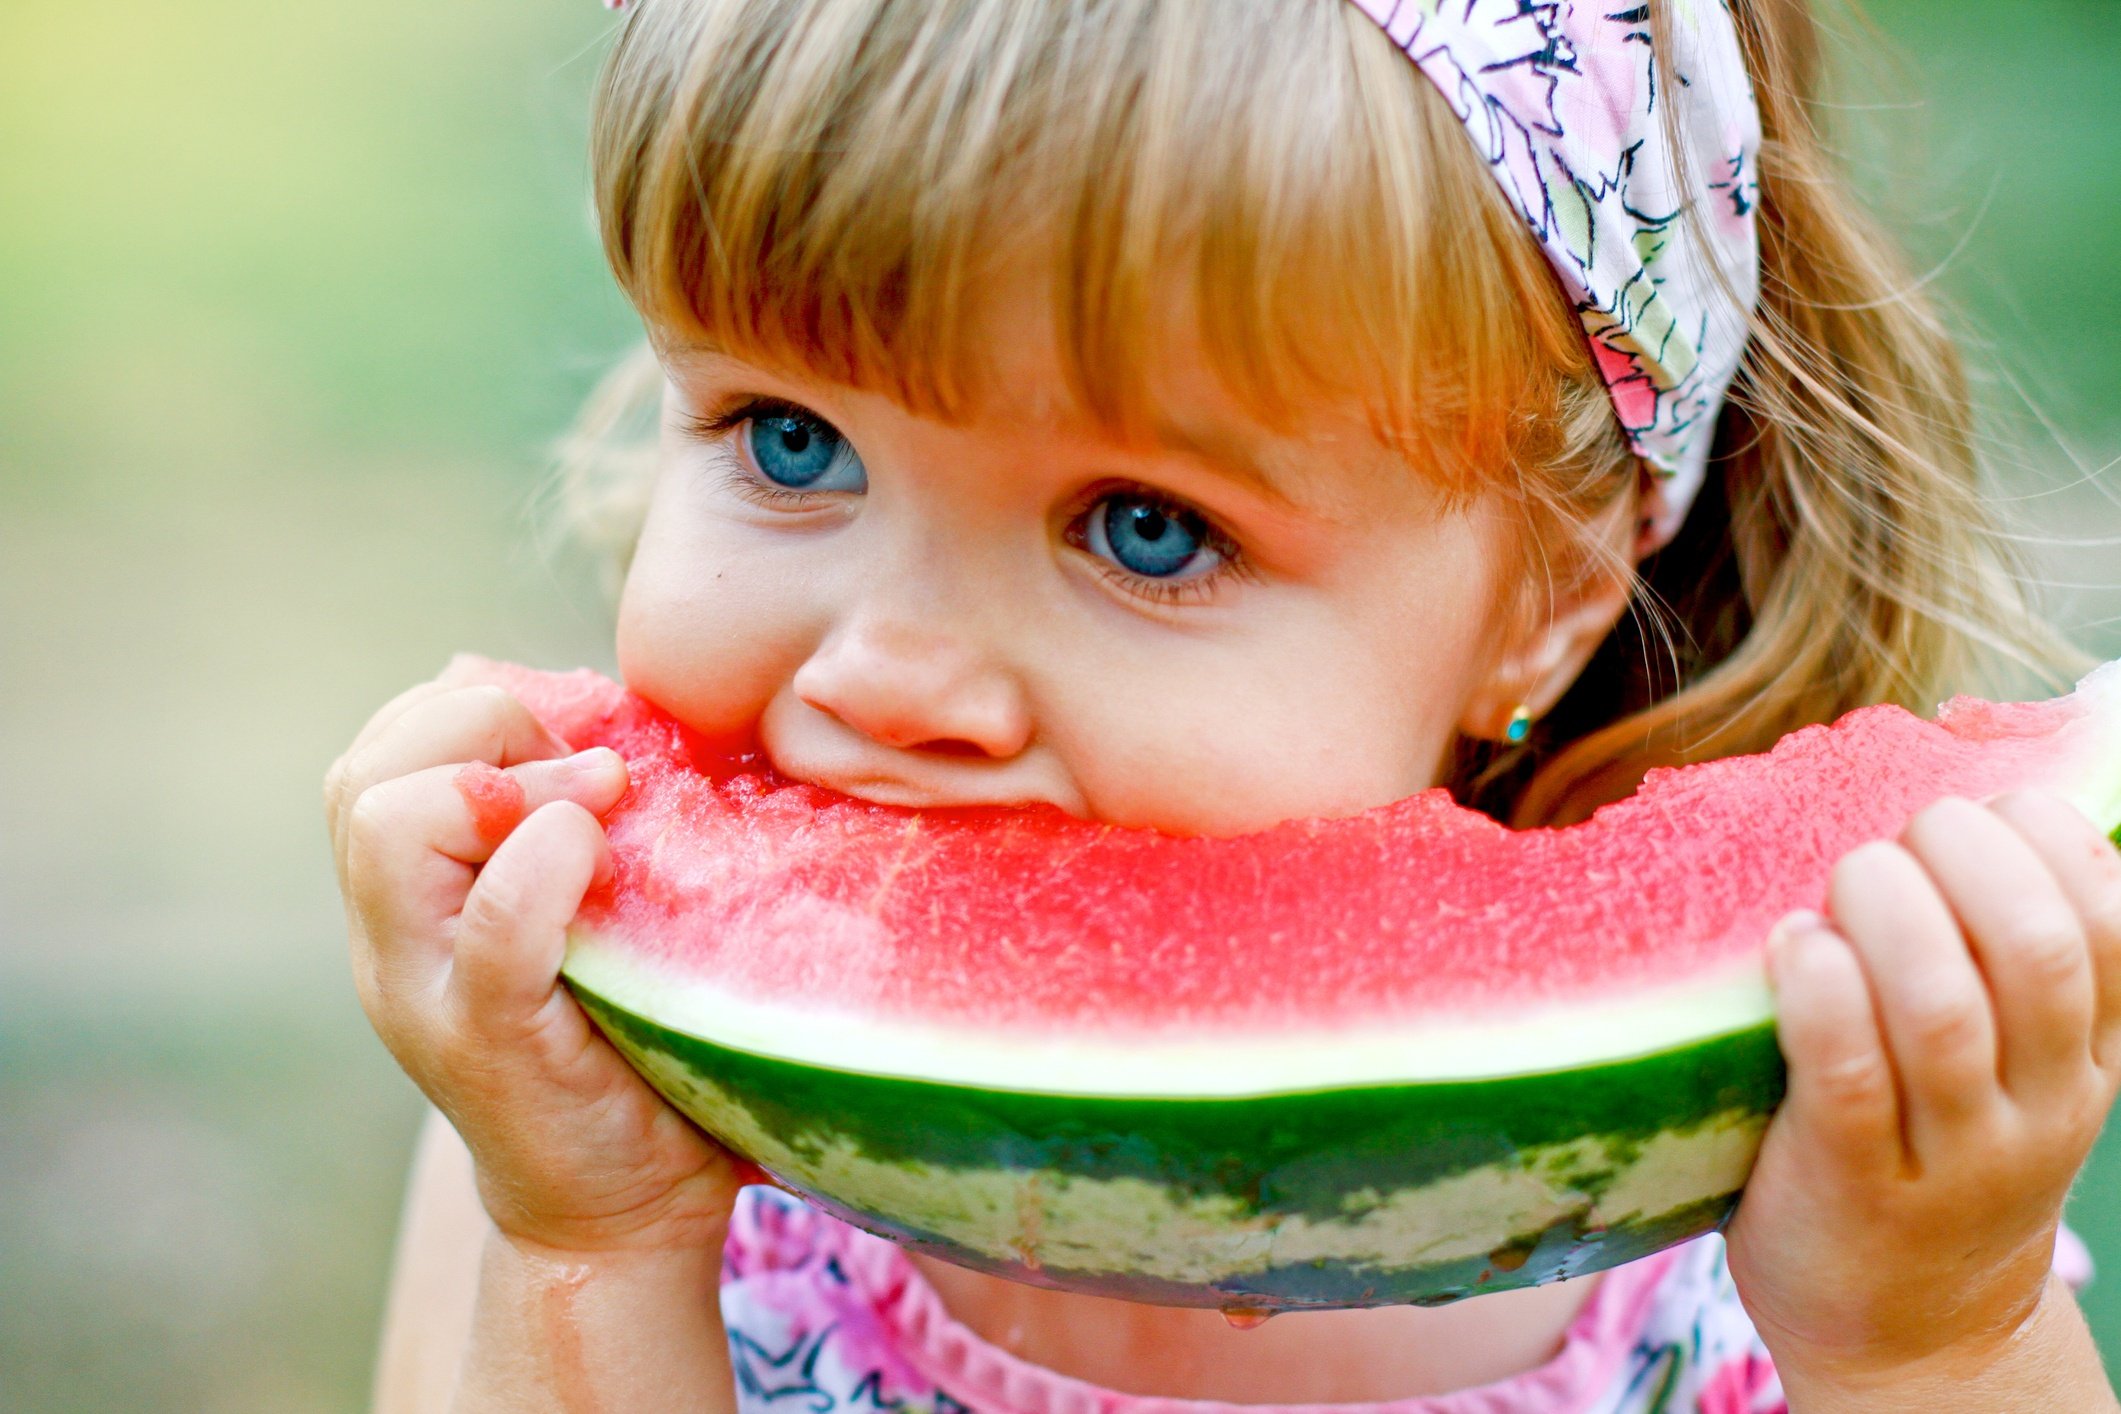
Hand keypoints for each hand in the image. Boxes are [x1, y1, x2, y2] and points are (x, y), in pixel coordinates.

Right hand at [325, 663, 746, 1258]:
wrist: (617, 1210)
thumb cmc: (621, 1042)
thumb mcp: (583, 911)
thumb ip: (558, 821)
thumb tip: (590, 710)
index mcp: (406, 905)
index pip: (377, 753)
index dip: (476, 710)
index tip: (580, 741)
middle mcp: (392, 947)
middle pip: (364, 774)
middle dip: (484, 727)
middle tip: (590, 773)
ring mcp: (428, 998)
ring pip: (389, 823)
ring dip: (510, 781)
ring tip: (600, 808)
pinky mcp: (494, 1047)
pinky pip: (493, 927)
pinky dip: (547, 864)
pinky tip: (602, 854)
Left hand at [1725, 792, 2120, 1400]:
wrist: (1909, 1332)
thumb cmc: (1936, 1153)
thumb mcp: (2012, 1067)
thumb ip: (1998, 961)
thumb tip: (1955, 800)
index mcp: (2083, 1056)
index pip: (2110, 923)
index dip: (2046, 839)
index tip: (1980, 808)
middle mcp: (2037, 1104)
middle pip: (2032, 949)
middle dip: (1962, 858)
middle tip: (1895, 842)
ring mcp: (1951, 1154)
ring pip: (1941, 1010)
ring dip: (1887, 915)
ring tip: (1841, 881)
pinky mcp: (1854, 1186)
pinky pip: (1850, 1078)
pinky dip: (1821, 993)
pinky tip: (1793, 944)